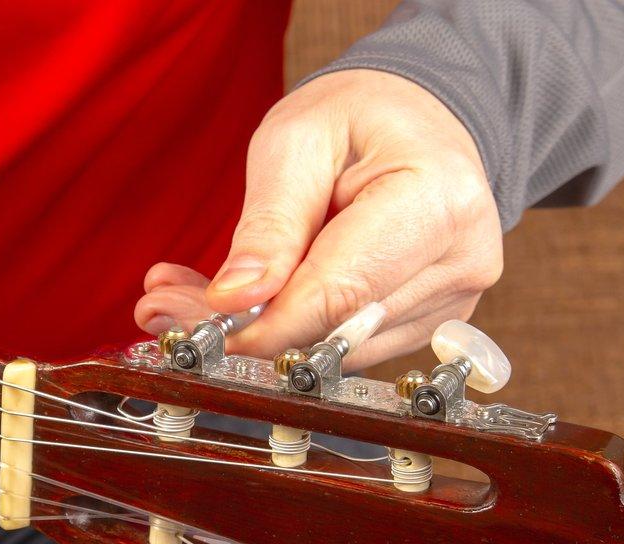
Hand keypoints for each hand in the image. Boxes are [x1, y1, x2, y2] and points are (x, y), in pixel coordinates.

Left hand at [135, 69, 502, 368]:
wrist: (418, 118)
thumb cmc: (359, 117)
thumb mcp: (296, 141)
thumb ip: (269, 224)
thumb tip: (236, 299)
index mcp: (437, 204)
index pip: (338, 294)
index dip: (263, 325)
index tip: (195, 326)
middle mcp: (460, 261)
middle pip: (333, 327)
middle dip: (244, 327)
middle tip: (164, 305)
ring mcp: (452, 298)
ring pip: (335, 347)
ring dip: (260, 332)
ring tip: (192, 295)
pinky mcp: (431, 321)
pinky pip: (348, 344)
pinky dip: (291, 330)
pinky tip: (248, 301)